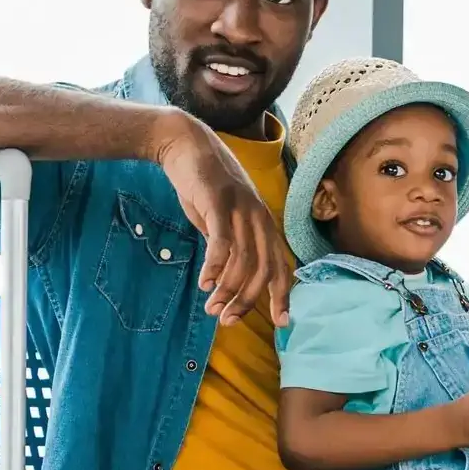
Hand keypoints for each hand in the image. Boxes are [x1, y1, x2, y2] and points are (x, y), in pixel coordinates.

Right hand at [156, 110, 291, 325]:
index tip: (281, 323)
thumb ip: (231, 249)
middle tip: (226, 320)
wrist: (186, 146)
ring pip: (243, 261)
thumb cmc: (204, 188)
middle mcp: (259, 218)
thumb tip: (228, 283)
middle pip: (262, 270)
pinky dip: (215, 266)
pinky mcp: (219, 201)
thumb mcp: (223, 222)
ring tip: (212, 307)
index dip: (283, 296)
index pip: (281, 266)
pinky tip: (205, 283)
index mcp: (264, 224)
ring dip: (227, 290)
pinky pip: (222, 241)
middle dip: (246, 301)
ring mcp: (241, 208)